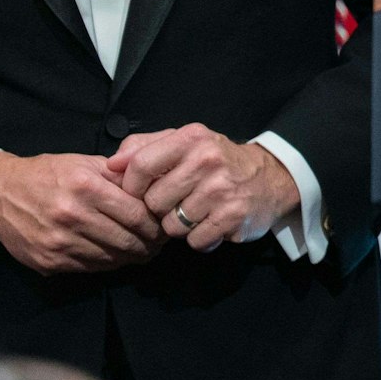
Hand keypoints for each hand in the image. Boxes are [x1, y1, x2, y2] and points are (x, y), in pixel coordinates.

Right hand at [0, 151, 164, 274]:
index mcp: (86, 187)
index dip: (157, 223)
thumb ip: (120, 175)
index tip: (166, 224)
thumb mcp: (85, 162)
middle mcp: (72, 216)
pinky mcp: (48, 261)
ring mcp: (59, 242)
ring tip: (145, 250)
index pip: (137, 214)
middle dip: (150, 244)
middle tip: (161, 242)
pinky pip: (91, 267)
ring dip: (133, 256)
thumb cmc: (48, 174)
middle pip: (127, 240)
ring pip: (111, 258)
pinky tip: (118, 256)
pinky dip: (109, 263)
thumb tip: (154, 188)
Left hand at [107, 124, 299, 252]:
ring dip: (179, 226)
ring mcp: (223, 189)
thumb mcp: (183, 143)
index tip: (139, 193)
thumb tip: (110, 164)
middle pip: (153, 201)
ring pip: (172, 225)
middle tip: (177, 203)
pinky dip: (200, 239)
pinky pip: (195, 241)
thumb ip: (144, 147)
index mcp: (191, 138)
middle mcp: (208, 160)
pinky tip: (211, 224)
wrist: (270, 178)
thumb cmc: (215, 161)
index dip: (132, 187)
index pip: (140, 166)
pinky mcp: (234, 216)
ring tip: (196, 213)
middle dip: (160, 209)